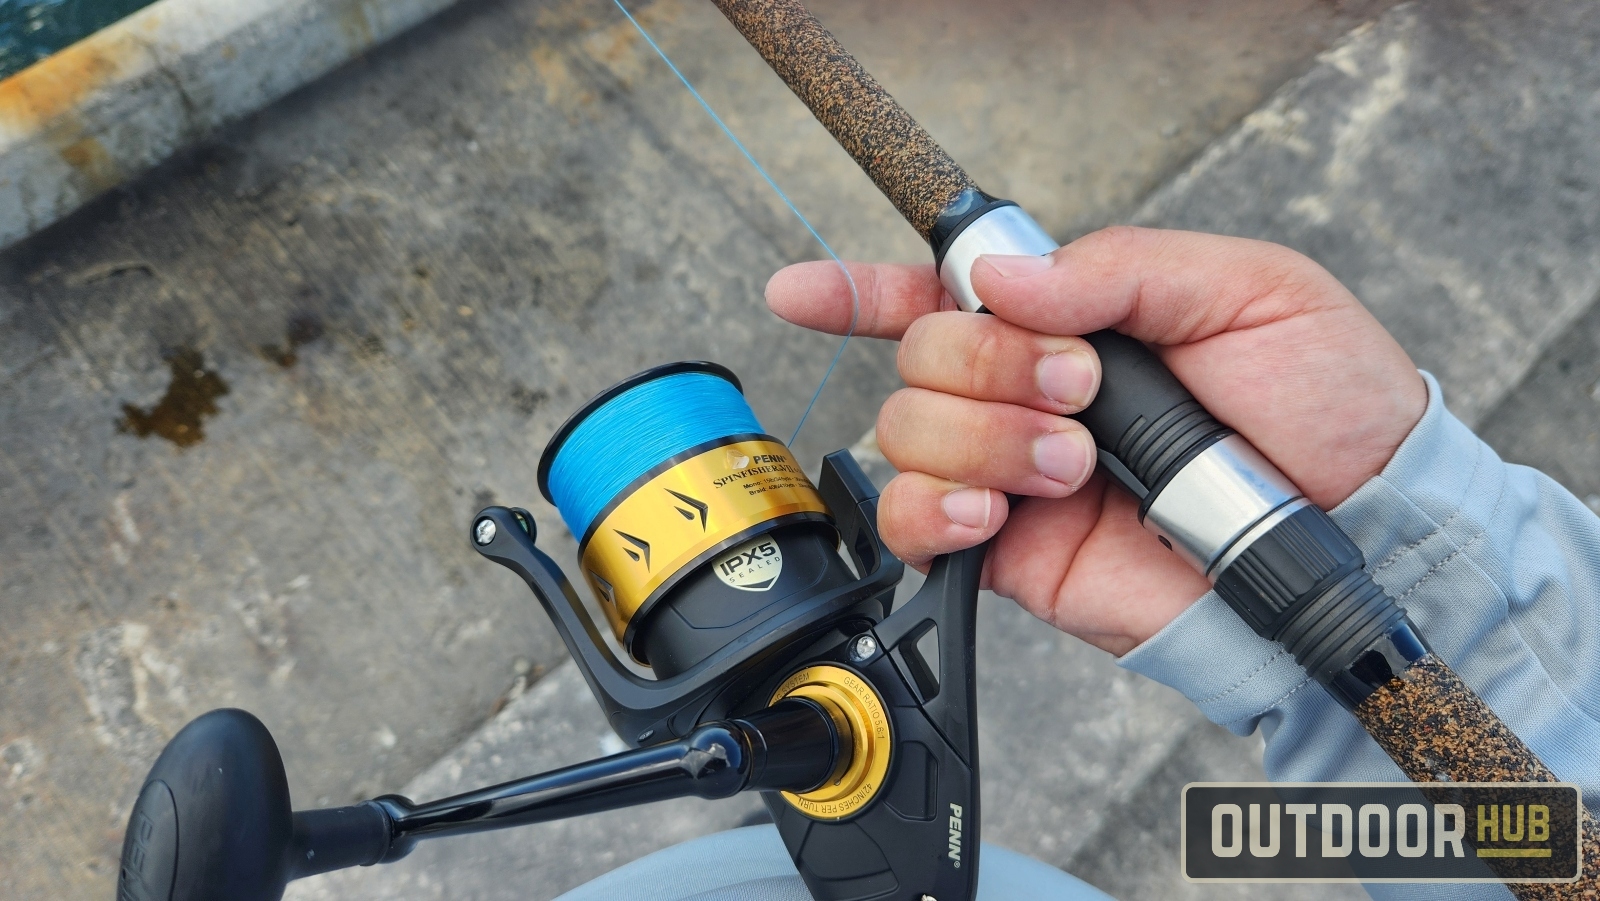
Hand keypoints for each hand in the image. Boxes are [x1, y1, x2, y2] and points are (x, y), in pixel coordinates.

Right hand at [766, 227, 1425, 655]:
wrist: (1357, 531)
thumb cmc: (1325, 406)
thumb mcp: (1249, 291)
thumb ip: (1122, 268)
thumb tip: (1007, 279)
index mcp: (1071, 319)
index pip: (941, 291)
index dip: (861, 288)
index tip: (799, 290)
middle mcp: (1025, 392)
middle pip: (921, 351)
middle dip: (993, 362)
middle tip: (1083, 390)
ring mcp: (1010, 472)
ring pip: (909, 430)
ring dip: (986, 437)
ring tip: (1076, 463)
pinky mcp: (1008, 551)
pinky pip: (914, 522)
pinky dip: (935, 508)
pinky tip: (995, 510)